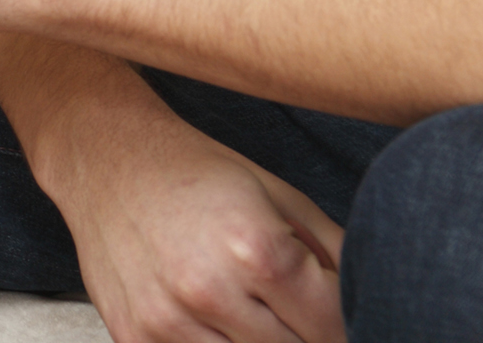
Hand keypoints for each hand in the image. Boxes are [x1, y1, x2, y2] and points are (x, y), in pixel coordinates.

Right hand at [36, 89, 345, 342]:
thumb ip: (336, 253)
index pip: (335, 328)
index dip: (350, 325)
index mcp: (256, 249)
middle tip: (299, 312)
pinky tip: (220, 322)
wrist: (103, 157)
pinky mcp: (135, 338)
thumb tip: (379, 300)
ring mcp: (168, 320)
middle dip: (310, 336)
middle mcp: (209, 289)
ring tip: (257, 313)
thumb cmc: (197, 172)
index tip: (341, 314)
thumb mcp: (280, 196)